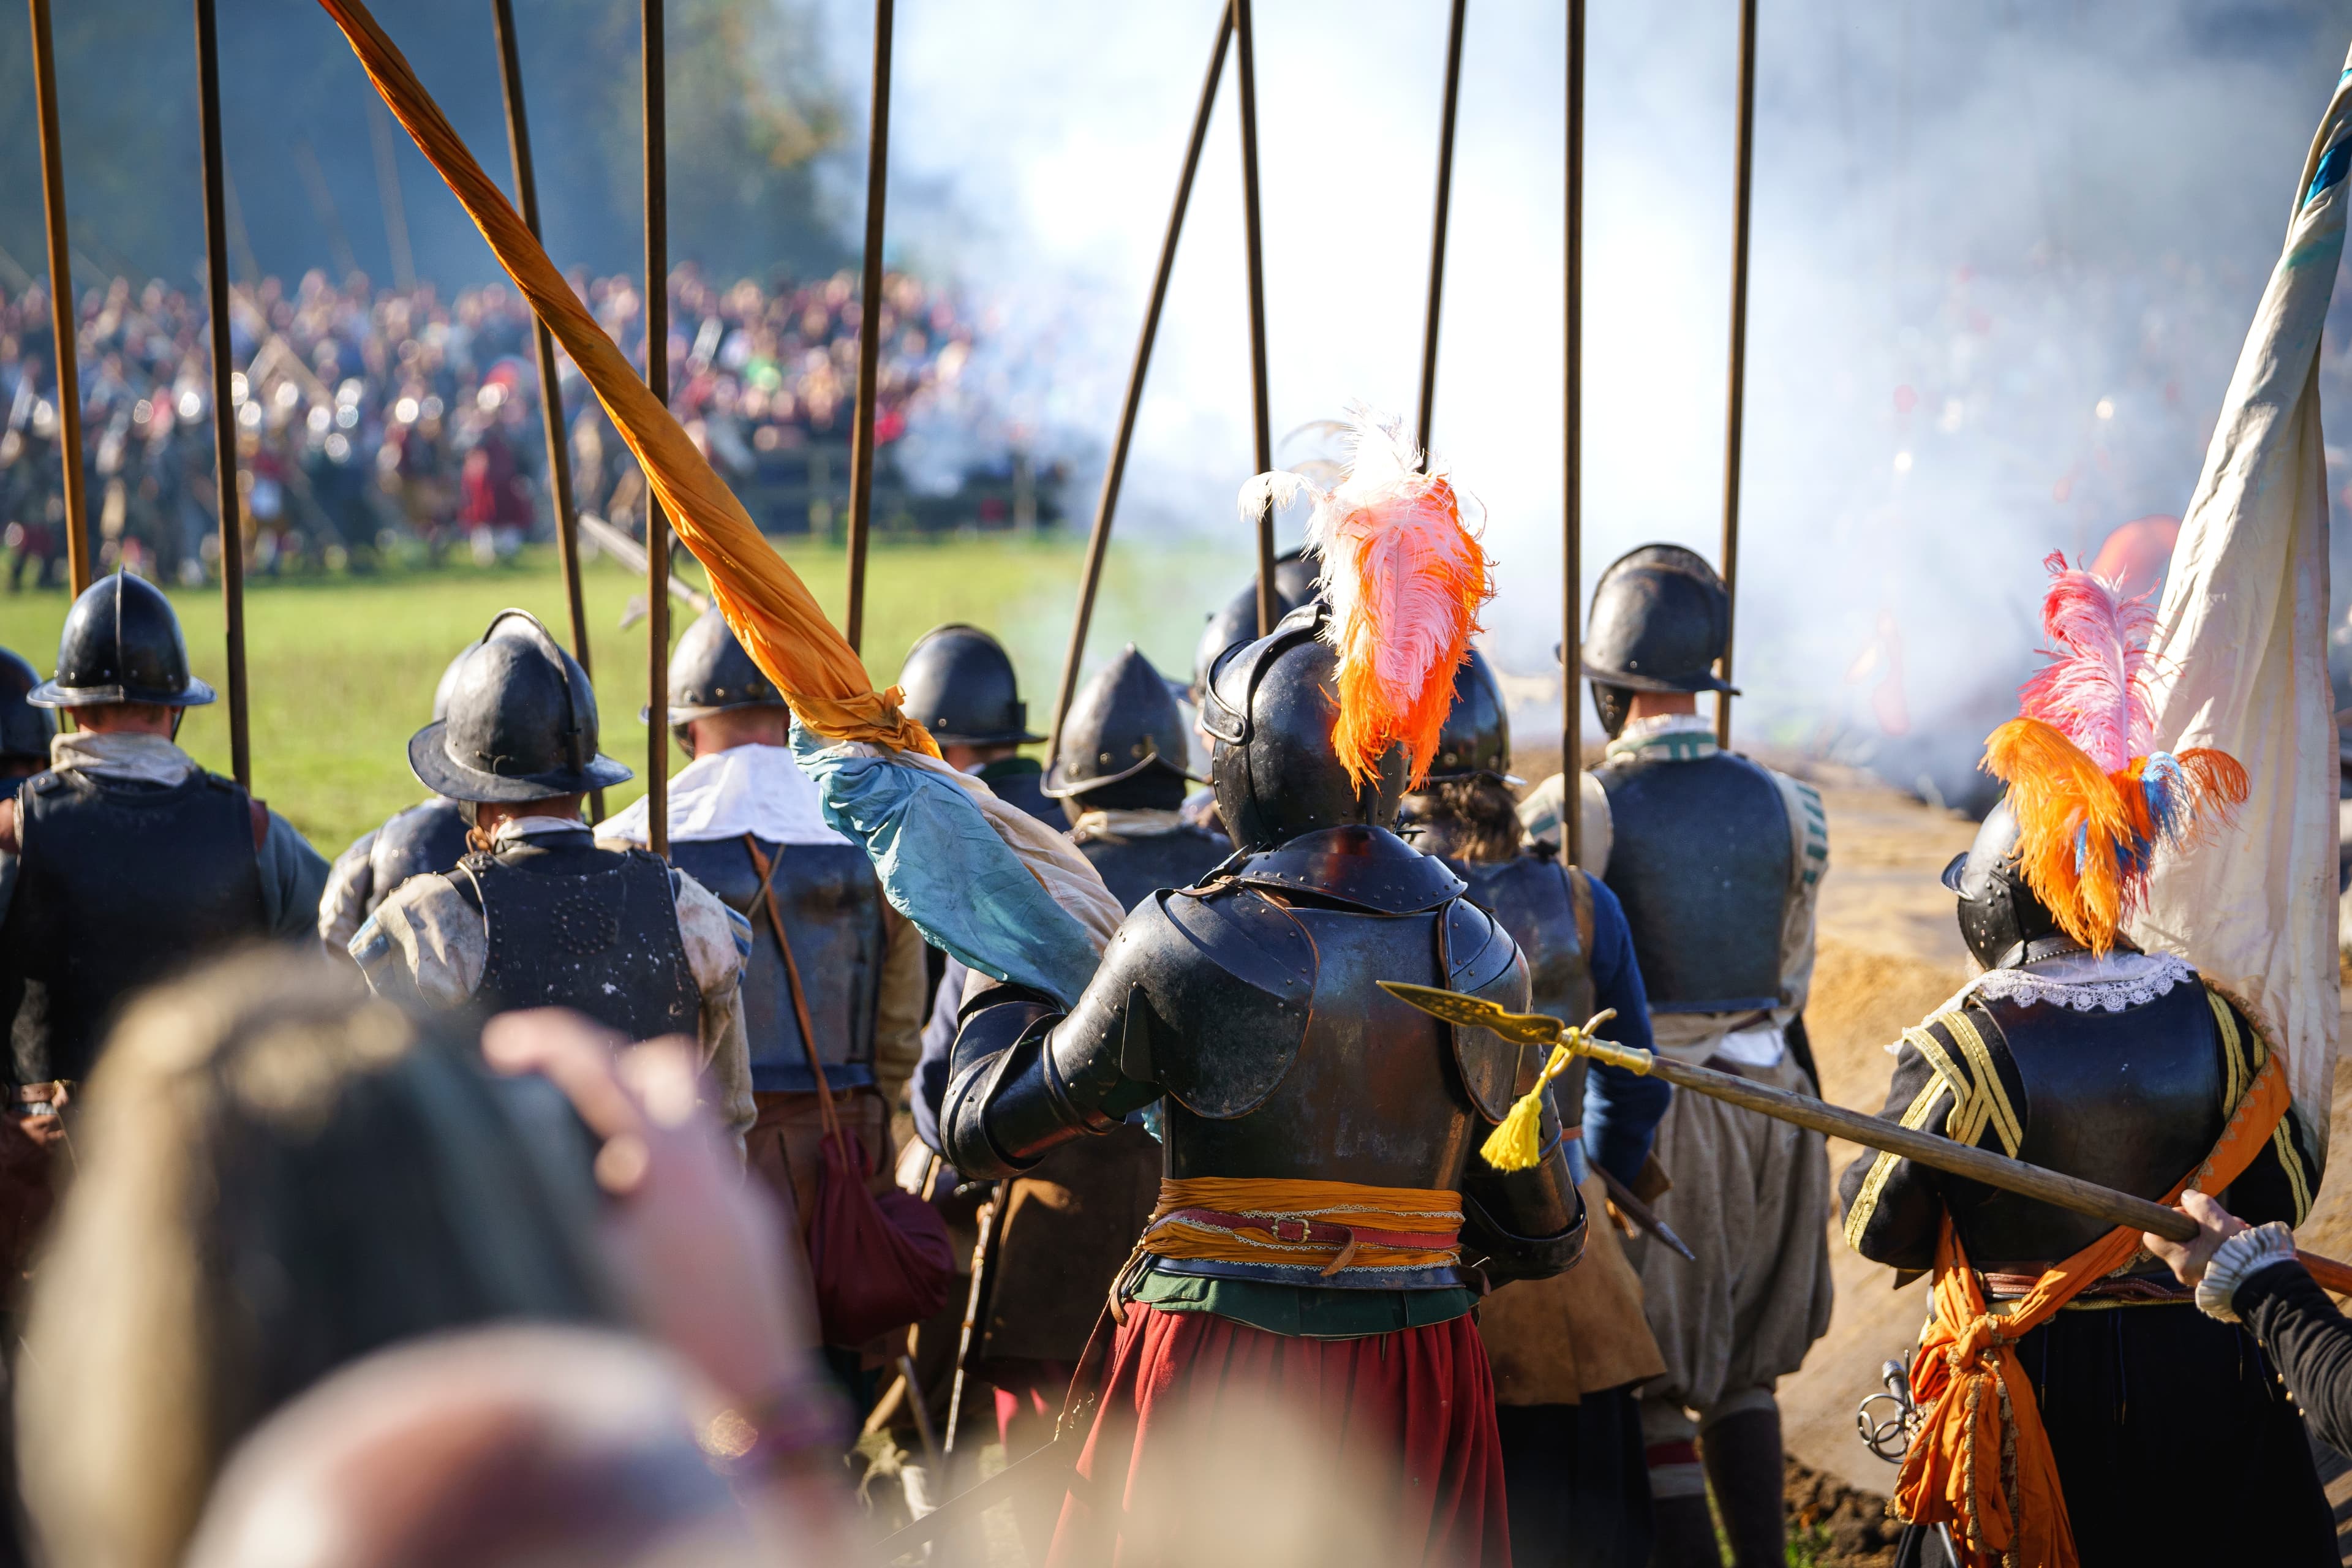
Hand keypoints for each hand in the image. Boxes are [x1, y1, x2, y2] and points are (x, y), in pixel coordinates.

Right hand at [481, 1010, 816, 1406]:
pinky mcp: (760, 1240)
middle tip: (555, 1089)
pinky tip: (623, 1227)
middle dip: (612, 1067)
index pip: (607, 1068)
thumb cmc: (661, 1357)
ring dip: (637, 1131)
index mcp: (671, 1170)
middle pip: (668, 1070)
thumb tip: (506, 1155)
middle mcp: (718, 1175)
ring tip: (580, 1172)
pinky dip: (661, 1183)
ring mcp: (746, 1206)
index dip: (553, 1041)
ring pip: (690, 1129)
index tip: (507, 1042)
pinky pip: (706, 1182)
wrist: (757, 1426)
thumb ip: (551, 1200)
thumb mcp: (583, 1273)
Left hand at [2142, 1189, 2249, 1286]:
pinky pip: (2215, 1255)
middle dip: (2202, 1225)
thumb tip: (2187, 1196)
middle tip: (2222, 1221)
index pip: (2153, 1236)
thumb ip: (2200, 1205)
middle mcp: (2186, 1272)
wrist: (2269, 1286)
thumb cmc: (2240, 1255)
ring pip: (2202, 1244)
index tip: (2190, 1215)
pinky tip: (2243, 1240)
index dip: (2169, 1220)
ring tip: (2239, 1230)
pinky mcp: (2218, 1278)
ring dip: (2219, 1233)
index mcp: (2180, 1260)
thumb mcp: (2218, 1222)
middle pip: (2183, 1237)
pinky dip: (2227, 1245)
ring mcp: (2201, 1277)